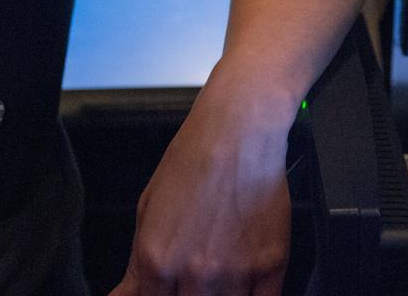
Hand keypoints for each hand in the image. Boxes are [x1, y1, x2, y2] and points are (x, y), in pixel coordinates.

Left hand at [108, 82, 290, 295]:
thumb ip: (137, 267)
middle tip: (196, 270)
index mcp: (157, 260)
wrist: (238, 128)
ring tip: (220, 262)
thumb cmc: (193, 158)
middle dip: (188, 295)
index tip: (169, 289)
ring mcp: (235, 273)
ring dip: (219, 295)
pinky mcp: (270, 265)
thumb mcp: (147, 207)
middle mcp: (194, 274)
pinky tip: (244, 278)